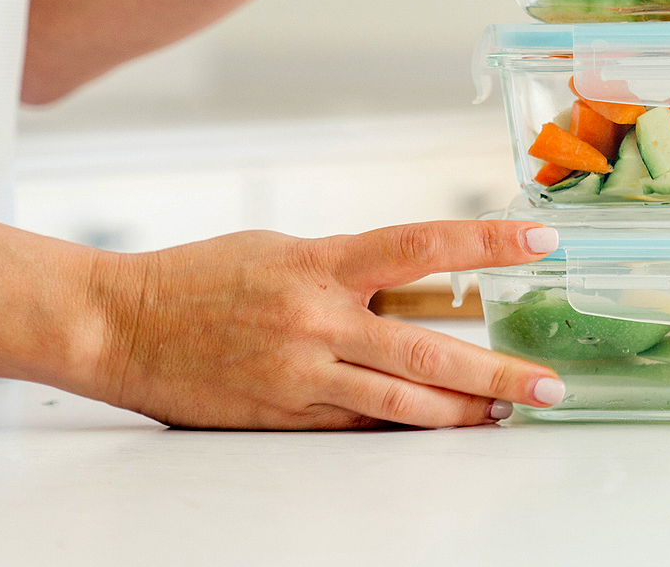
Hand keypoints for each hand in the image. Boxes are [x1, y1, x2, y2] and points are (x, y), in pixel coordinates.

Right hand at [77, 221, 564, 429]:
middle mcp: (318, 320)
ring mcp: (303, 375)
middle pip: (429, 351)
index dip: (487, 242)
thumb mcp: (279, 249)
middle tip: (547, 384)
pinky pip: (359, 428)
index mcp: (320, 264)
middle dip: (497, 372)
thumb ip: (345, 268)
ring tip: (507, 415)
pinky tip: (438, 428)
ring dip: (463, 413)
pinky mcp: (285, 417)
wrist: (122, 325)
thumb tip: (410, 287)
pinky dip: (403, 429)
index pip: (422, 246)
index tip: (538, 240)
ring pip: (403, 405)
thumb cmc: (199, 277)